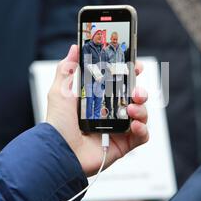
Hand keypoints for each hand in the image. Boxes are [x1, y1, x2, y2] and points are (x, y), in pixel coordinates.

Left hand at [47, 45, 148, 175]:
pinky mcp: (123, 145)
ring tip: (131, 109)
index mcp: (98, 99)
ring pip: (141, 114)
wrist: (60, 152)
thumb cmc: (58, 124)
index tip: (135, 66)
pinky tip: (134, 125)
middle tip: (136, 91)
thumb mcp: (60, 92)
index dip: (130, 73)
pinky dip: (143, 128)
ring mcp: (118, 129)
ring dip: (142, 108)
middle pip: (134, 97)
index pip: (119, 83)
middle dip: (140, 90)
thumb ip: (67, 69)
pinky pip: (142, 135)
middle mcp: (110, 112)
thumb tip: (74, 48)